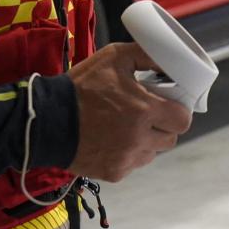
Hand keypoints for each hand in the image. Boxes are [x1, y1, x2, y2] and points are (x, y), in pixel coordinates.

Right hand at [66, 42, 192, 181]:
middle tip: (146, 113)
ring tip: (125, 126)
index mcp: (144, 110)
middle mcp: (139, 139)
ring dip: (146, 141)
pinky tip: (111, 140)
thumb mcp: (114, 57)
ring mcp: (127, 160)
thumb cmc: (80, 87)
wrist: (45, 119)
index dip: (177, 110)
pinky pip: (132, 165)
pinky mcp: (114, 173)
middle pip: (170, 138)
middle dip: (163, 125)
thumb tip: (171, 60)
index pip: (183, 119)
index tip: (167, 104)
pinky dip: (127, 154)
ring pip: (152, 153)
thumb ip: (147, 55)